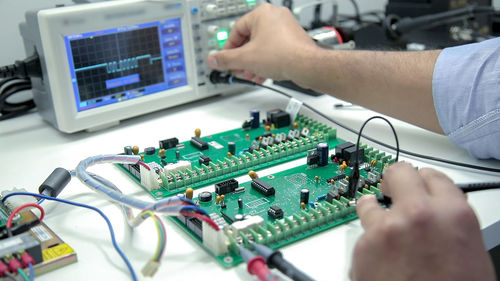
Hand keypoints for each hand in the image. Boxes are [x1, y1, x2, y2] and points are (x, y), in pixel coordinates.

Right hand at [206, 3, 317, 83]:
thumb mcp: (246, 59)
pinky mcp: (293, 40)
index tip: (226, 59)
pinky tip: (262, 74)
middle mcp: (275, 17)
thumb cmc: (283, 55)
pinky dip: (266, 61)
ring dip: (253, 62)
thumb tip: (213, 59)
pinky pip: (274, 50)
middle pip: (250, 38)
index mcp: (262, 13)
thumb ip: (226, 59)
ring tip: (249, 74)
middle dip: (242, 57)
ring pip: (262, 45)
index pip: (236, 29)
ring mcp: (286, 28)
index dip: (229, 48)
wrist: (306, 66)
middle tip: (237, 68)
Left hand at [352, 163, 494, 280]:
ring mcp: (387, 229)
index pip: (431, 176)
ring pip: (370, 200)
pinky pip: (362, 233)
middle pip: (398, 172)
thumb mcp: (470, 252)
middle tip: (392, 191)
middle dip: (395, 181)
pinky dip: (369, 242)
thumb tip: (438, 210)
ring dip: (375, 210)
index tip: (417, 185)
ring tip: (382, 228)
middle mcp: (418, 214)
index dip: (423, 182)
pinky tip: (380, 259)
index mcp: (453, 214)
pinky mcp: (363, 247)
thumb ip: (450, 222)